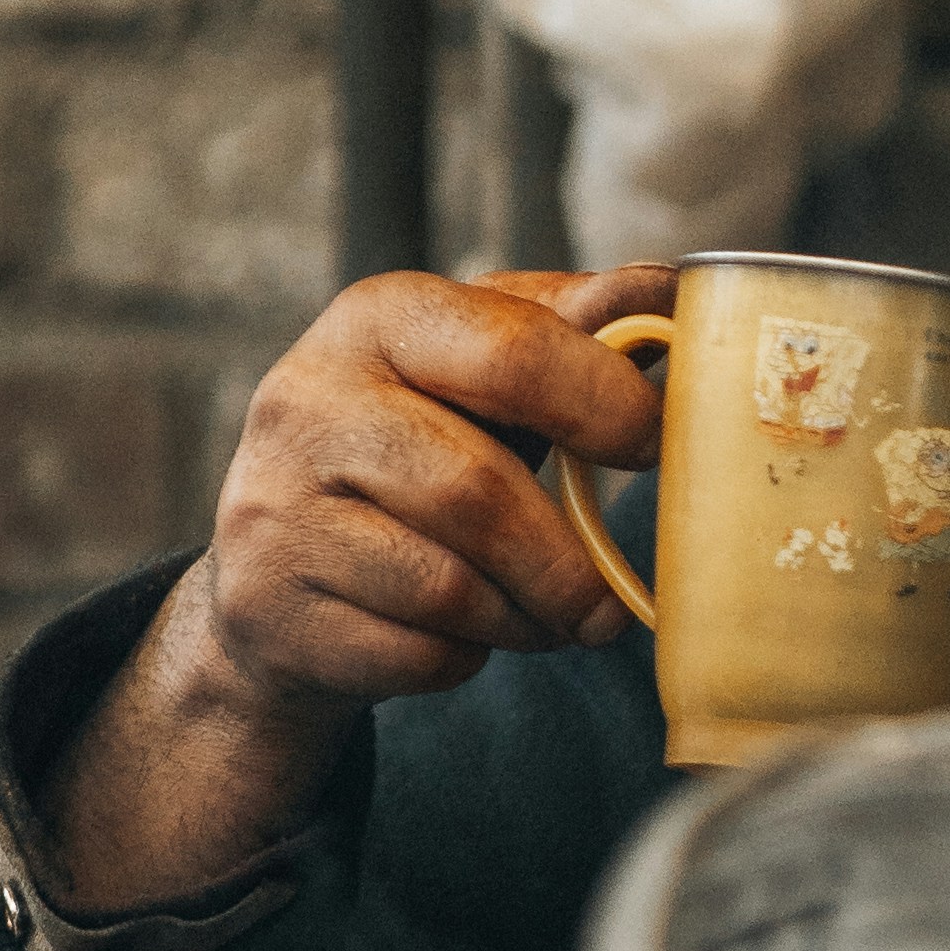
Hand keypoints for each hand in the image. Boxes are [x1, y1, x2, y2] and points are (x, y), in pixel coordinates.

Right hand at [46, 263, 673, 902]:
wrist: (276, 569)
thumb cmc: (416, 446)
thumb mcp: (478, 367)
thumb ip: (571, 328)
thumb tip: (676, 293)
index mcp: (377, 319)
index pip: (513, 352)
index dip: (606, 403)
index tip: (656, 447)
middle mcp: (308, 402)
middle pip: (478, 490)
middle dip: (568, 560)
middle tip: (617, 598)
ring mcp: (275, 510)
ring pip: (451, 588)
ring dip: (525, 616)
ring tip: (545, 614)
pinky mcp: (273, 610)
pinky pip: (415, 652)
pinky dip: (465, 657)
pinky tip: (464, 635)